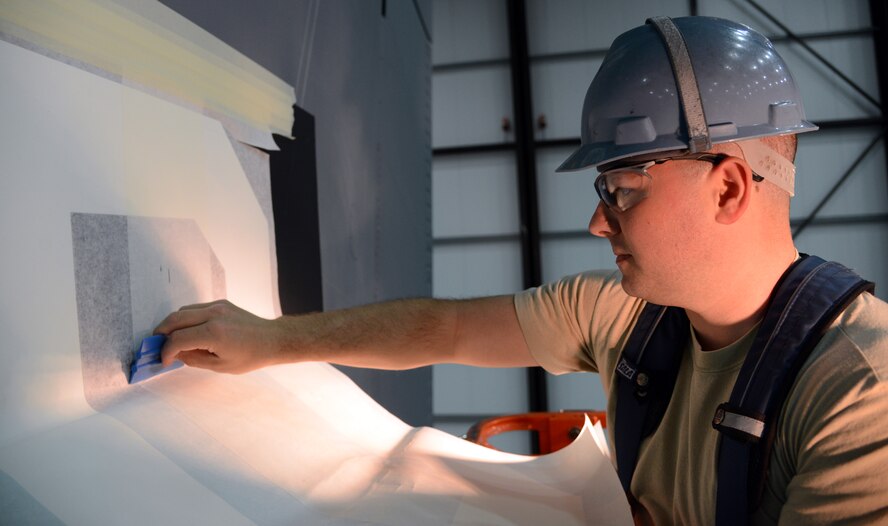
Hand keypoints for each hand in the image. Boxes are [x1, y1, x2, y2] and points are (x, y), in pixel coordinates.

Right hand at [154, 300, 282, 373]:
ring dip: (173, 324)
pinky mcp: (221, 303)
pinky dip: (187, 319)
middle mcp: (213, 315)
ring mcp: (217, 306)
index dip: (166, 351)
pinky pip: (196, 309)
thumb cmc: (250, 356)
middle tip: (157, 345)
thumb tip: (175, 353)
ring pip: (183, 311)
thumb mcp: (220, 366)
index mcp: (213, 333)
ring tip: (173, 340)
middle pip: (174, 319)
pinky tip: (190, 332)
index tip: (163, 360)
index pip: (177, 339)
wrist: (272, 339)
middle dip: (161, 333)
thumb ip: (194, 359)